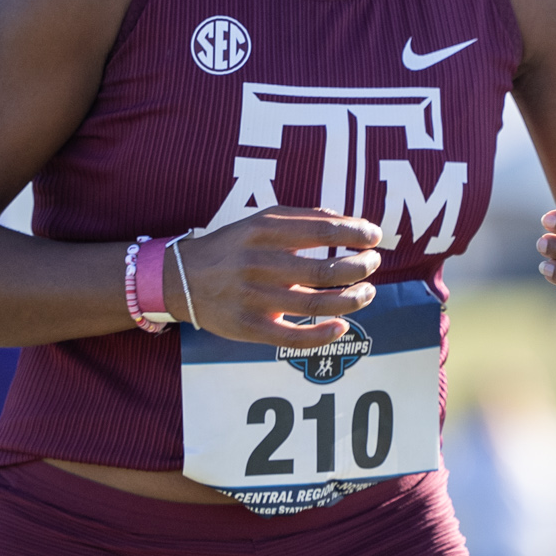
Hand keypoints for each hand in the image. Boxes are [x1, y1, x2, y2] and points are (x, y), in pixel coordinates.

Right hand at [169, 207, 382, 346]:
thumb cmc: (234, 247)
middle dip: (359, 267)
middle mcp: (259, 263)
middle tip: (373, 263)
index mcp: (264, 230)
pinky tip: (342, 326)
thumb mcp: (260, 221)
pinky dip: (322, 335)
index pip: (322, 230)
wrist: (181, 279)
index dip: (355, 233)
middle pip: (324, 270)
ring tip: (368, 292)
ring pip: (315, 304)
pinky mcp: (249, 327)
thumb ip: (303, 218)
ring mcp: (253, 298)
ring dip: (351, 300)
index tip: (374, 236)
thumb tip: (346, 221)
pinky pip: (293, 337)